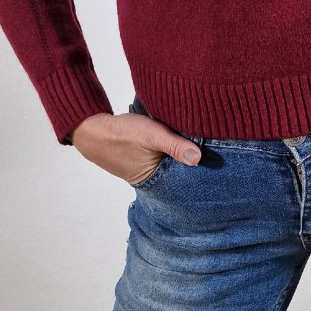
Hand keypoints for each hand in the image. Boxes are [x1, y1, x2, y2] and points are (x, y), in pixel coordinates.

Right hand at [71, 111, 201, 184]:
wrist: (92, 130)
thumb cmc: (120, 134)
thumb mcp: (151, 135)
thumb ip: (174, 145)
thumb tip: (198, 157)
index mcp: (157, 180)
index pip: (188, 179)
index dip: (202, 169)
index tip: (218, 158)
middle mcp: (155, 179)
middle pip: (183, 172)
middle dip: (194, 161)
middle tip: (214, 145)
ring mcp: (150, 170)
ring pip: (174, 164)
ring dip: (183, 154)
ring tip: (200, 141)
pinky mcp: (146, 160)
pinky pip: (165, 158)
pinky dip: (172, 150)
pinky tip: (179, 139)